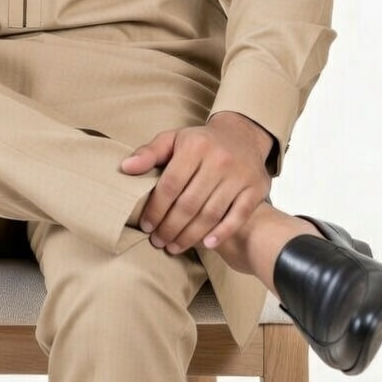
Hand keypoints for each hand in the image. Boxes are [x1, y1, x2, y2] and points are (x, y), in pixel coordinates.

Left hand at [119, 112, 271, 254]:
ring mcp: (239, 175)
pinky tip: (205, 244)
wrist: (241, 134)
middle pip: (189, 204)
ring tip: (174, 247)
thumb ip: (148, 153)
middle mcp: (219, 160)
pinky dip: (221, 233)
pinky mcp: (256, 188)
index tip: (146, 225)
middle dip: (170, 228)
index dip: (155, 209)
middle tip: (158, 241)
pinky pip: (238, 216)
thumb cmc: (200, 141)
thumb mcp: (173, 139)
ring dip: (190, 236)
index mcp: (194, 146)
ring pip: (210, 214)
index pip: (170, 185)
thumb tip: (125, 168)